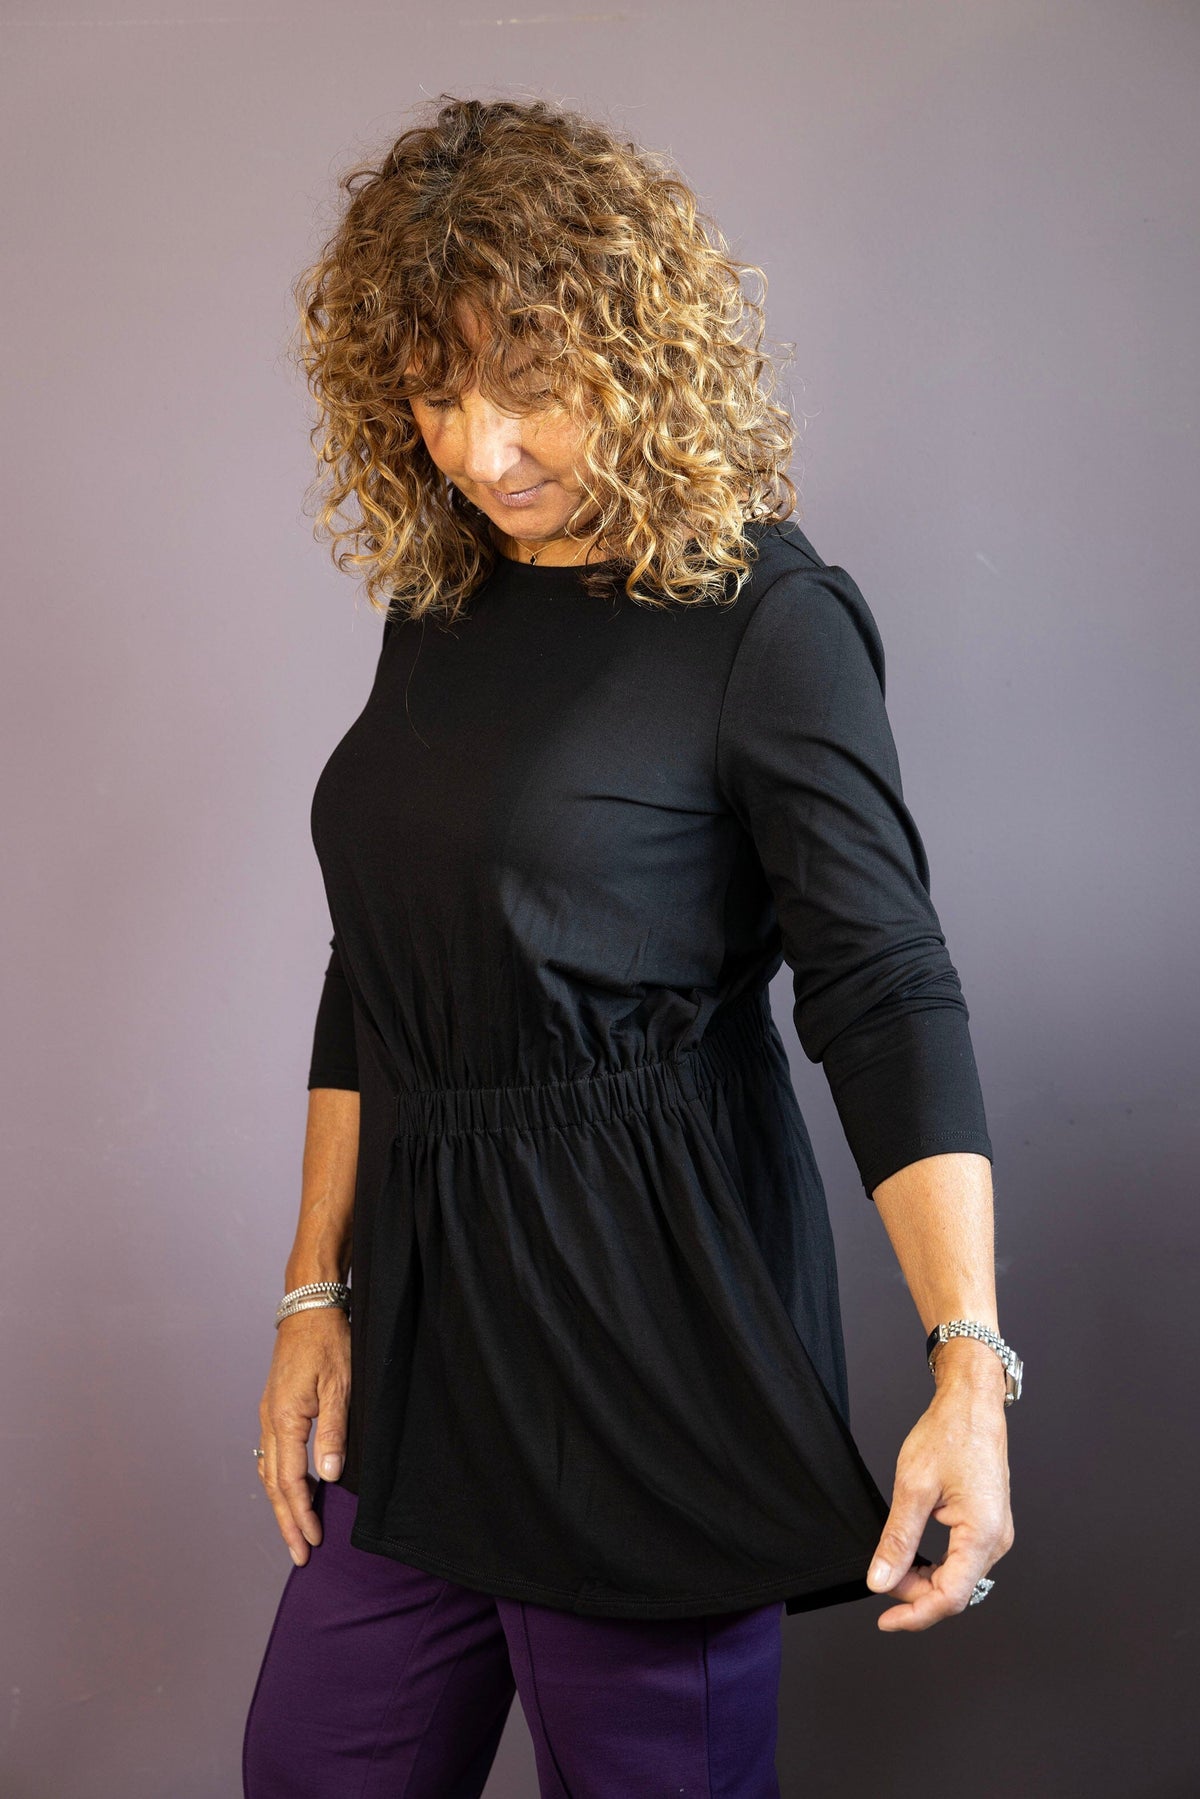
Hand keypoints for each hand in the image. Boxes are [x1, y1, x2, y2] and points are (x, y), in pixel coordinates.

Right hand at [255, 1305, 349, 1566]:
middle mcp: (269, 1421)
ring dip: (281, 1504)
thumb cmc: (329, 1342)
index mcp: (285, 1419)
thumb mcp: (340, 1387)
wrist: (310, 1308)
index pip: (290, 1481)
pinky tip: (291, 1487)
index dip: (301, 1514)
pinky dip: (279, 1479)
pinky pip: (271, 1453)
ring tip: (294, 1530)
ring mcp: (268, 1414)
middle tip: (299, 1555)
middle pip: (273, 1484)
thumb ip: (333, 1433)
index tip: (312, 1541)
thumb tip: (330, 1476)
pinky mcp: (274, 1406)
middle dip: (286, 1521)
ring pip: (268, 1471)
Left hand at [865, 1360, 1013, 1630]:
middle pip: (956, 1592)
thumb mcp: (913, 1486)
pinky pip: (963, 1560)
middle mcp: (997, 1540)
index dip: (915, 1614)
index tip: (884, 1620)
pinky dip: (936, 1566)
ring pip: (959, 1578)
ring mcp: (996, 1533)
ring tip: (892, 1568)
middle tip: (880, 1580)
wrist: (972, 1404)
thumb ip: (898, 1539)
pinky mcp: (988, 1525)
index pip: (950, 1597)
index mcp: (983, 1534)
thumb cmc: (949, 1435)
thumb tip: (880, 1581)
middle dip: (915, 1595)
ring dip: (925, 1581)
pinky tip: (914, 1559)